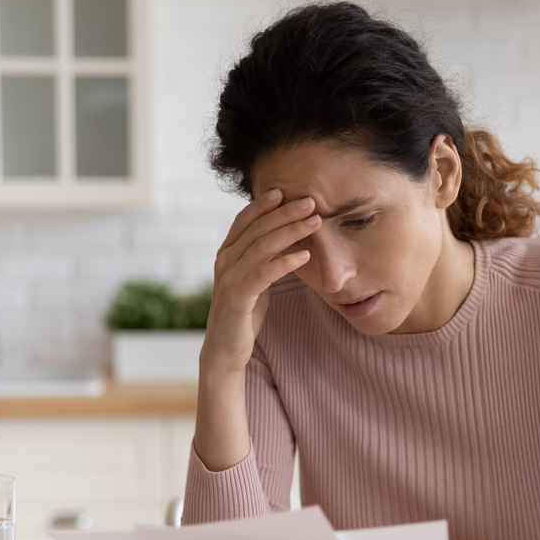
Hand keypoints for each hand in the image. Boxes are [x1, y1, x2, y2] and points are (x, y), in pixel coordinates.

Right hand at [203, 189, 322, 375]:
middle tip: (311, 202)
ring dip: (291, 231)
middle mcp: (224, 261)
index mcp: (227, 253)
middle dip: (285, 213)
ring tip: (315, 223)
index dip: (263, 203)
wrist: (226, 348)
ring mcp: (229, 278)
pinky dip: (285, 262)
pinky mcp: (238, 298)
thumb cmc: (243, 312)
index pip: (244, 220)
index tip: (286, 190)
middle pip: (257, 228)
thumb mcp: (253, 279)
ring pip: (262, 246)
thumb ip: (262, 258)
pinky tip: (305, 255)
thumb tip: (285, 237)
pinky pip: (264, 274)